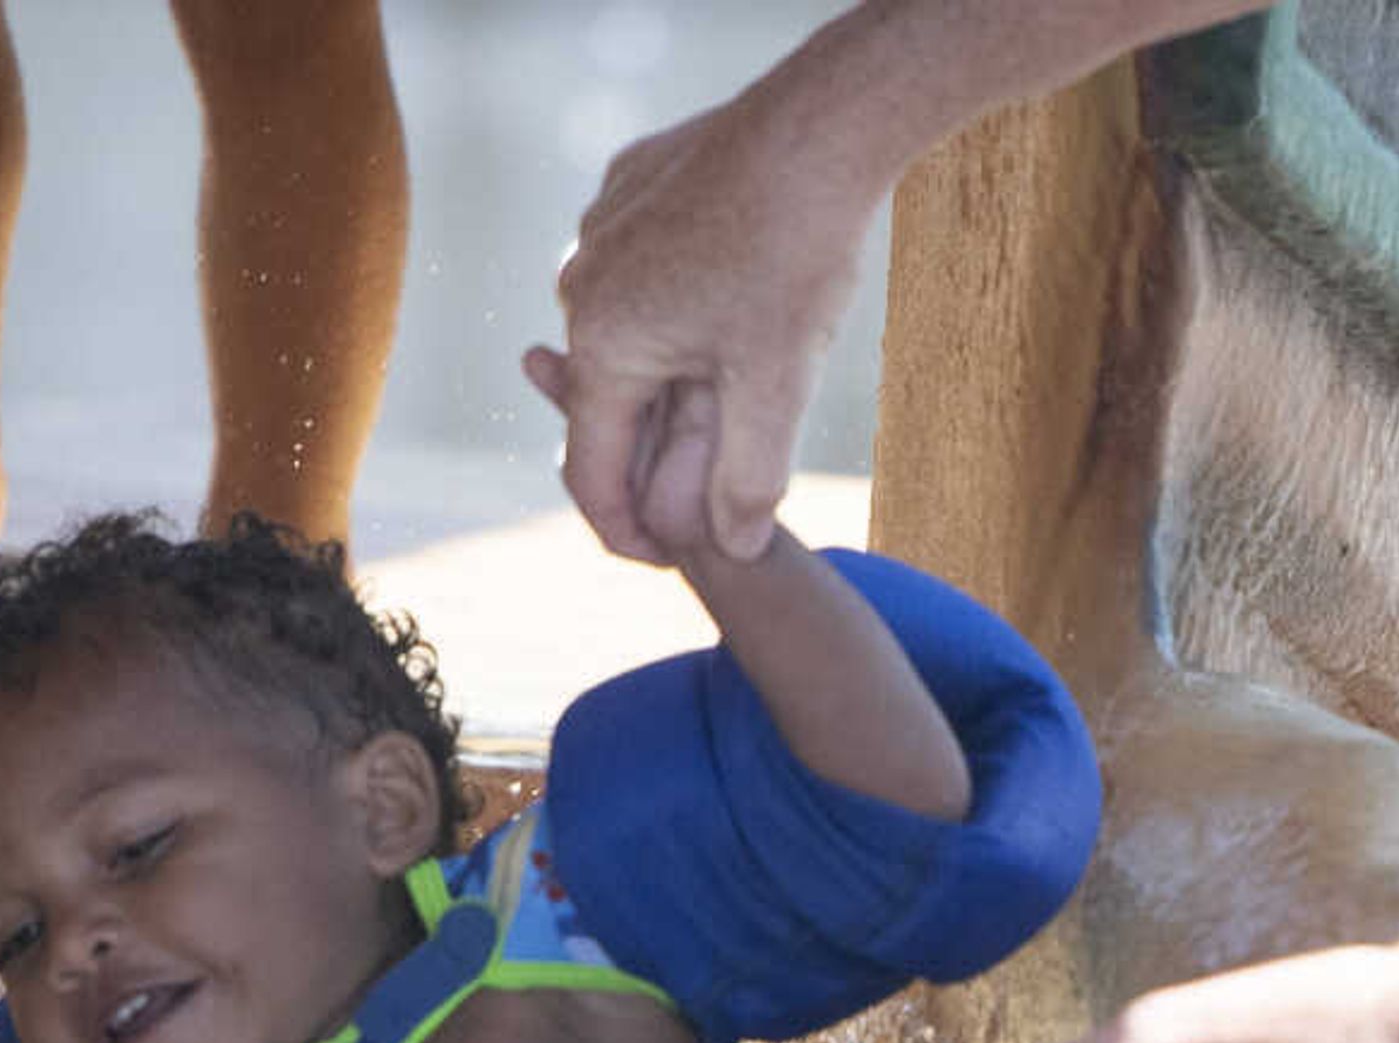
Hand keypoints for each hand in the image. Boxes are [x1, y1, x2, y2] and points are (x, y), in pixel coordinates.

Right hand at [535, 83, 881, 562]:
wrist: (818, 125)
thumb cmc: (794, 255)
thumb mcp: (776, 383)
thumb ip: (749, 478)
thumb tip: (739, 551)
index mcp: (603, 346)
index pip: (590, 471)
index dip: (627, 531)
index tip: (667, 560)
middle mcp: (580, 287)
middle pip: (611, 401)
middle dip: (660, 448)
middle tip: (721, 475)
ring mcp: (600, 230)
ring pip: (627, 332)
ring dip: (670, 373)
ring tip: (735, 377)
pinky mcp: (627, 188)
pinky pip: (641, 269)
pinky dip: (675, 301)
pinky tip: (730, 296)